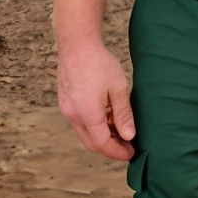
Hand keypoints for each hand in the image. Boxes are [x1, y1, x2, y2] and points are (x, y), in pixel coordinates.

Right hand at [57, 43, 135, 161]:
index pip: (103, 144)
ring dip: (101, 137)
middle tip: (127, 145)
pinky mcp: (65, 103)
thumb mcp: (118, 88)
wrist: (76, 44)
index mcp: (88, 114)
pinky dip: (93, 127)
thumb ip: (123, 115)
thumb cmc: (99, 63)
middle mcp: (73, 116)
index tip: (132, 153)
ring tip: (120, 129)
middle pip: (92, 144)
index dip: (118, 152)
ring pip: (85, 134)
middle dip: (110, 148)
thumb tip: (129, 136)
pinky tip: (107, 117)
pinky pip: (79, 123)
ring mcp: (67, 110)